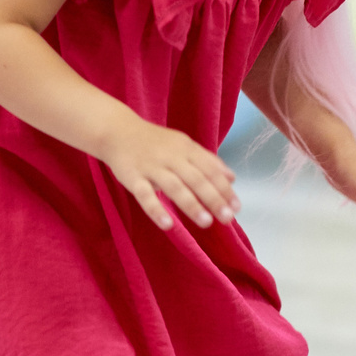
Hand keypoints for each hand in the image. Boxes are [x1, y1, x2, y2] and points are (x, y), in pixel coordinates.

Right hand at [100, 114, 239, 231]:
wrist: (118, 131)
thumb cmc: (155, 142)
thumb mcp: (183, 145)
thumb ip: (208, 161)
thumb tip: (232, 178)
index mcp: (186, 148)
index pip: (210, 169)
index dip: (224, 188)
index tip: (236, 207)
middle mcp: (171, 157)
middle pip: (196, 179)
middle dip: (213, 199)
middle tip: (227, 218)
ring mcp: (151, 167)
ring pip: (174, 187)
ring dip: (191, 205)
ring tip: (206, 222)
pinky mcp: (133, 177)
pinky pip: (144, 195)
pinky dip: (156, 209)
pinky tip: (167, 224)